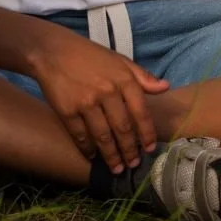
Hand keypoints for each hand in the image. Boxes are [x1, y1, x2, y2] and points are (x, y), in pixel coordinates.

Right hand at [29, 27, 169, 171]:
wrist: (54, 52)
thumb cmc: (91, 56)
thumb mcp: (120, 60)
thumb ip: (143, 76)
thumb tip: (166, 87)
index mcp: (123, 79)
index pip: (141, 111)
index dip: (147, 133)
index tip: (150, 148)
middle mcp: (107, 91)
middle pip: (122, 128)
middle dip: (129, 150)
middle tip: (133, 165)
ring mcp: (86, 103)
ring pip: (103, 136)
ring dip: (111, 156)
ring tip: (117, 168)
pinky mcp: (67, 111)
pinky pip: (81, 136)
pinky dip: (88, 149)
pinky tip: (93, 156)